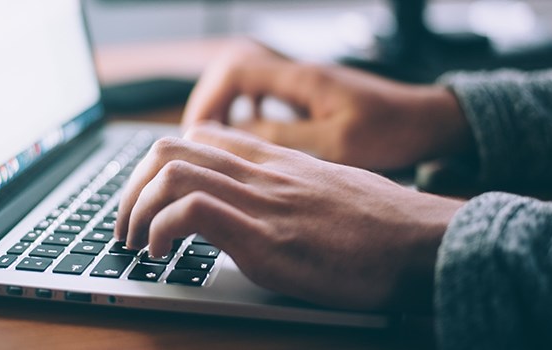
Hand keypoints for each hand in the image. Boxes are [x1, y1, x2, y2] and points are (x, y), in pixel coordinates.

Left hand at [115, 123, 463, 310]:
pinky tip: (161, 254)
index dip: (160, 164)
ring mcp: (262, 202)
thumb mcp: (329, 190)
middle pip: (170, 148)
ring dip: (136, 209)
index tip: (151, 196)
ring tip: (135, 241)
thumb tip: (263, 207)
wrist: (424, 243)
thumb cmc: (383, 225)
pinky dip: (161, 230)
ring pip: (171, 172)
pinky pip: (192, 212)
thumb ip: (289, 188)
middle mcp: (262, 173)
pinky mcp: (265, 238)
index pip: (200, 136)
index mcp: (276, 161)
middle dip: (132, 187)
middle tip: (127, 223)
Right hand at [182, 40, 472, 170]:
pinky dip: (248, 112)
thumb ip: (283, 138)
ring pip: (247, 83)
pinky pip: (265, 95)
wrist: (428, 121)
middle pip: (233, 71)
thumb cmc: (392, 131)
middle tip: (198, 139)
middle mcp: (298, 74)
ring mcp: (304, 83)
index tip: (197, 133)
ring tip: (216, 140)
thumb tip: (234, 137)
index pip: (235, 70)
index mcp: (302, 79)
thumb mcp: (336, 144)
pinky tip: (250, 136)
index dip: (208, 99)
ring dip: (226, 107)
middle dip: (209, 102)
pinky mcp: (311, 96)